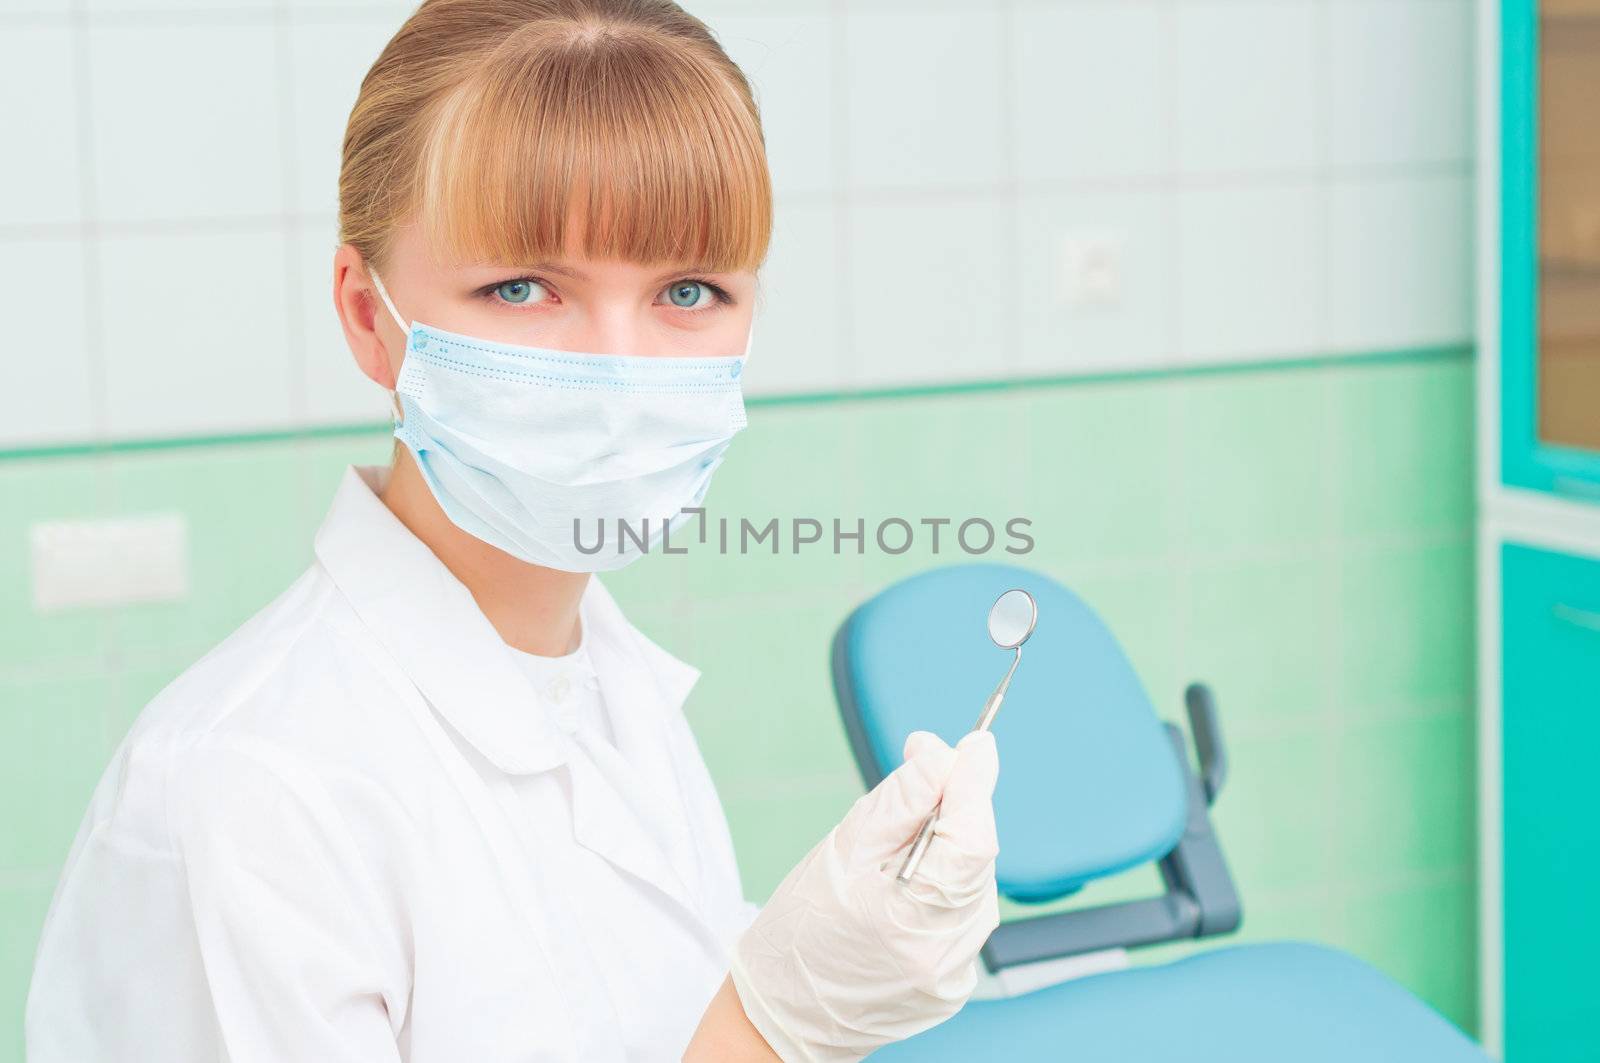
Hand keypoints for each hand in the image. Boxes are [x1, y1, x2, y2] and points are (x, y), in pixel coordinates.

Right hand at [728, 730, 999, 1061]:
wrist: (782, 1017)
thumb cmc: (799, 933)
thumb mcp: (842, 852)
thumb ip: (900, 801)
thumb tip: (944, 754)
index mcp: (914, 918)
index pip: (972, 836)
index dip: (975, 784)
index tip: (976, 742)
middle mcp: (947, 952)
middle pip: (976, 856)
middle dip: (955, 811)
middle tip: (919, 781)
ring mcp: (955, 974)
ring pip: (972, 883)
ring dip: (947, 851)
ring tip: (892, 857)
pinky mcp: (953, 984)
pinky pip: (961, 915)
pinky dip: (941, 888)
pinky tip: (902, 893)